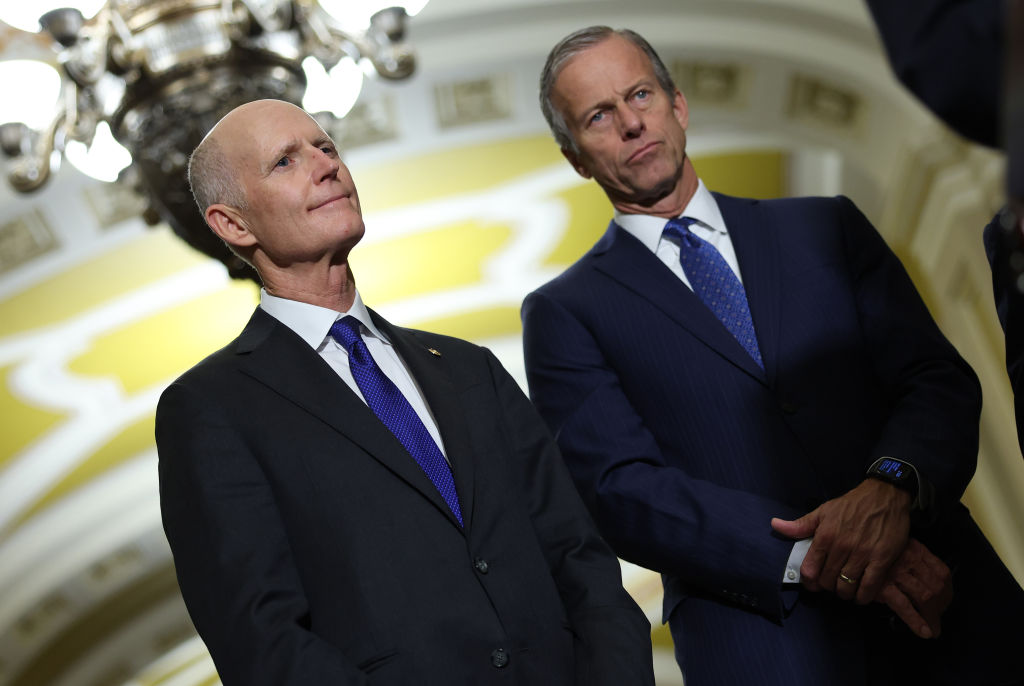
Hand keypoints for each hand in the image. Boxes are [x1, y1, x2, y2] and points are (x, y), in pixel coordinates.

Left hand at [771, 479, 910, 602]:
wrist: (885, 496)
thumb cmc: (852, 504)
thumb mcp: (823, 511)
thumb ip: (801, 525)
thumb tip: (775, 525)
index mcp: (825, 536)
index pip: (809, 570)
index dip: (809, 582)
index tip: (813, 582)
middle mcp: (841, 547)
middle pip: (827, 582)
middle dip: (827, 587)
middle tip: (831, 583)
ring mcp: (862, 555)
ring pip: (846, 587)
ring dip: (844, 593)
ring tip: (845, 588)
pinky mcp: (882, 560)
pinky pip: (869, 588)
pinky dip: (863, 597)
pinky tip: (860, 594)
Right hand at [877, 538, 951, 638]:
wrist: (847, 544)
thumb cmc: (872, 547)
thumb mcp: (895, 545)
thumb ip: (910, 557)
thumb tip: (927, 579)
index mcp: (915, 549)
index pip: (942, 572)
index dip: (948, 591)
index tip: (945, 602)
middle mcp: (909, 559)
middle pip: (937, 587)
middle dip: (942, 607)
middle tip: (937, 618)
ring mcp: (896, 573)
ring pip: (925, 597)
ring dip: (932, 617)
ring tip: (933, 628)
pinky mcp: (882, 586)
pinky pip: (904, 606)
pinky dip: (916, 621)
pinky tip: (923, 632)